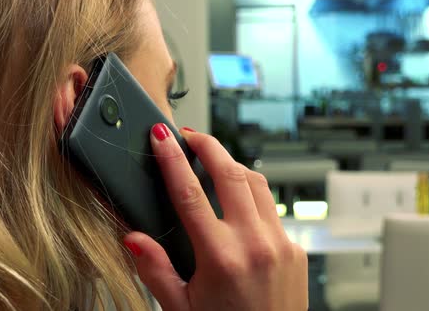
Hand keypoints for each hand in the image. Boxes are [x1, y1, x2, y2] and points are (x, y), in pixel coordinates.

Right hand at [123, 124, 307, 310]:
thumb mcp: (181, 308)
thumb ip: (155, 270)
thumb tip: (133, 237)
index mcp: (221, 258)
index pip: (190, 193)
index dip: (172, 159)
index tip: (162, 137)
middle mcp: (255, 244)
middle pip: (230, 173)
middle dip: (208, 145)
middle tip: (190, 135)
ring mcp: (280, 244)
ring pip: (256, 183)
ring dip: (232, 165)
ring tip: (212, 160)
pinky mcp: (295, 249)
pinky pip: (271, 208)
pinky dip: (251, 195)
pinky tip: (236, 200)